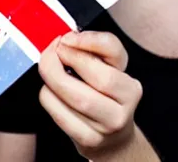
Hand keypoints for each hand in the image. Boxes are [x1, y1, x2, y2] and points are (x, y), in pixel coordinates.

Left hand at [38, 31, 142, 160]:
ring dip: (51, 76)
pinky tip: (51, 90)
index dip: (88, 40)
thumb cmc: (104, 97)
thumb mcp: (105, 70)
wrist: (112, 140)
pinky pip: (57, 110)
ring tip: (50, 68)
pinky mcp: (88, 139)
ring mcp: (109, 124)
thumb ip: (91, 49)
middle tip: (53, 51)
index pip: (114, 51)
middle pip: (97, 76)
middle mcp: (125, 103)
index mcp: (130, 81)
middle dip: (66, 58)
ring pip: (73, 94)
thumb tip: (66, 39)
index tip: (67, 37)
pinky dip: (48, 95)